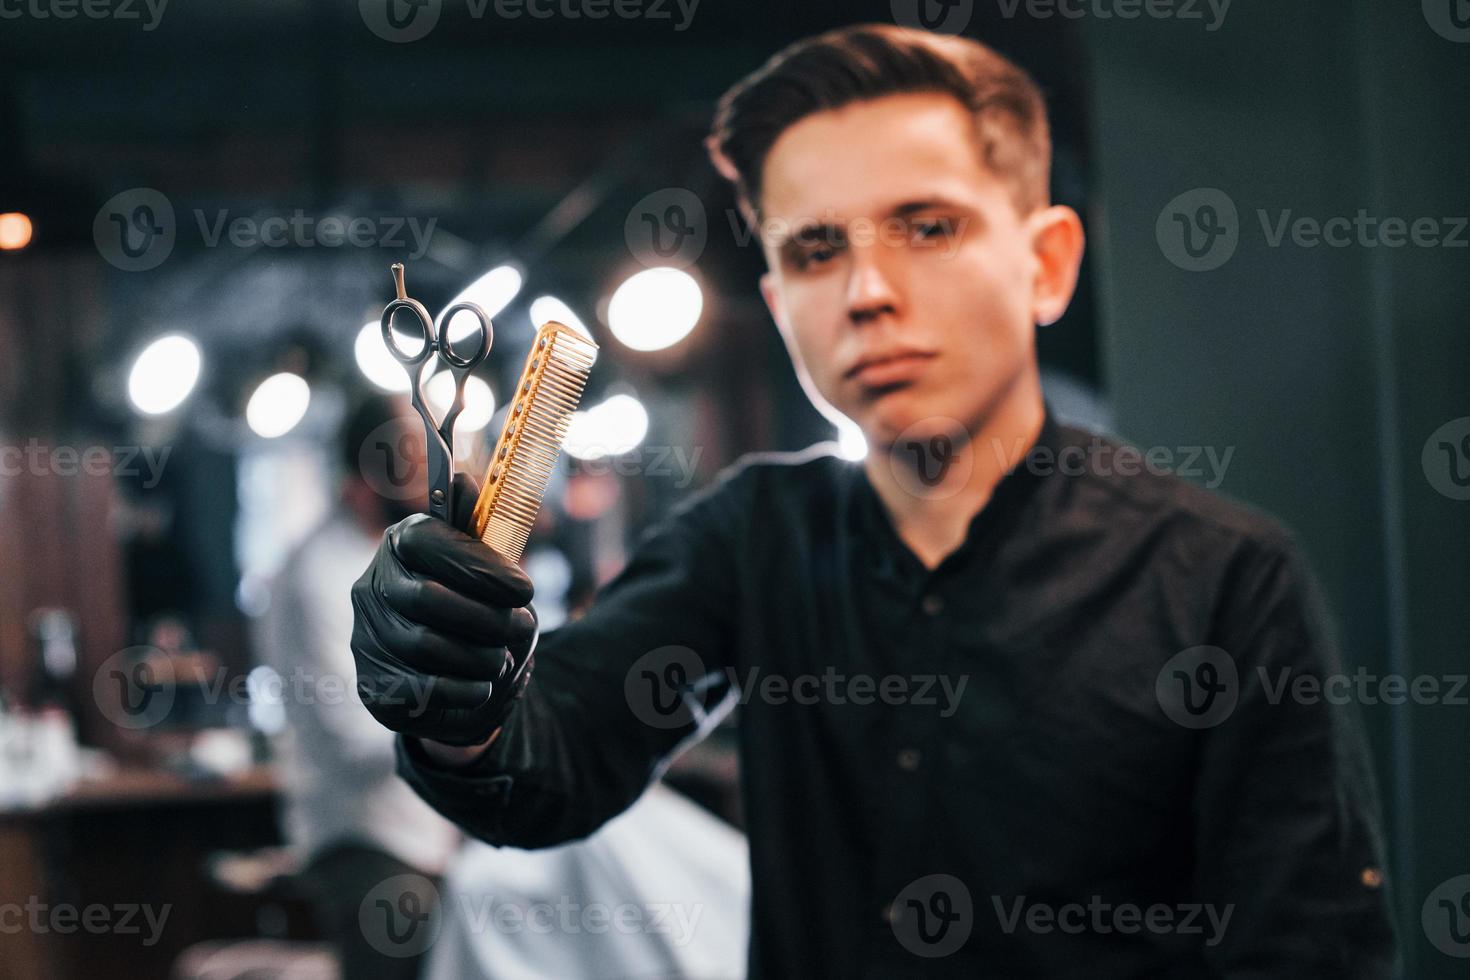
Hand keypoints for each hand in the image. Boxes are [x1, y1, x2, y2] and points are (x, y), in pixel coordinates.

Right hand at [351, 472, 538, 746]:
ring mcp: (367, 638)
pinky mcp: (373, 686)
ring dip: (479, 655)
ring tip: (503, 658)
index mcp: (400, 545)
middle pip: (426, 598)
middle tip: (524, 627)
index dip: (478, 564)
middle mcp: (373, 587)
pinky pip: (418, 689)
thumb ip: (480, 529)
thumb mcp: (487, 566)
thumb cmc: (477, 610)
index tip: (525, 589)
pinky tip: (482, 685)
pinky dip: (462, 689)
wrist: (461, 679)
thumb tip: (464, 481)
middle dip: (487, 617)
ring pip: (424, 646)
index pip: (425, 539)